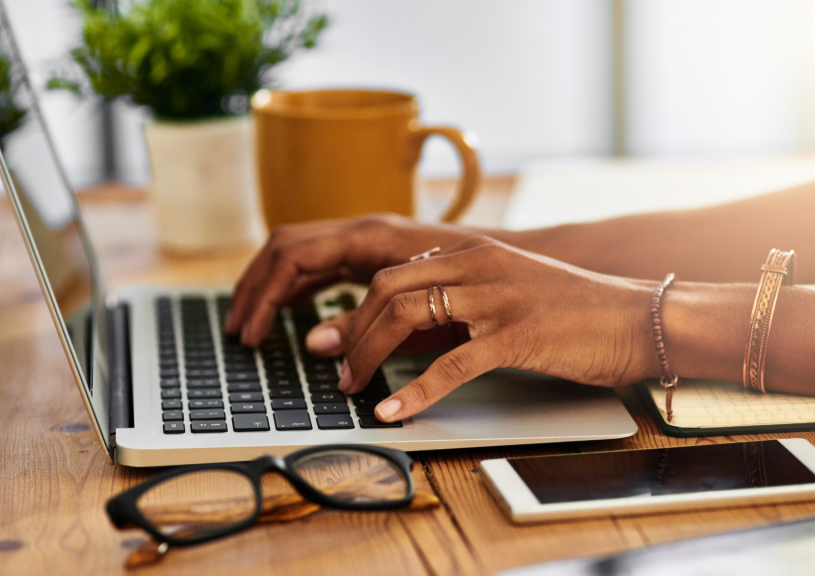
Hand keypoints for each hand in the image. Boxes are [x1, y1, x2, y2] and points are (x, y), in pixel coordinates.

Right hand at [224, 214, 482, 344]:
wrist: (516, 262)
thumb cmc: (478, 281)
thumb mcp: (422, 311)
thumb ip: (367, 324)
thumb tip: (314, 343)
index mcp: (370, 236)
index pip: (293, 255)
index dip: (264, 295)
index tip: (250, 332)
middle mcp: (363, 230)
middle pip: (286, 248)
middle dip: (255, 287)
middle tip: (238, 330)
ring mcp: (368, 239)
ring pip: (300, 252)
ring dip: (271, 286)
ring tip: (252, 325)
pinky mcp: (375, 254)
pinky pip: (322, 263)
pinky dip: (297, 286)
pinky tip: (289, 312)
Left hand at [307, 236, 660, 421]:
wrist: (639, 317)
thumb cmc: (579, 311)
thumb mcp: (514, 290)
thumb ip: (468, 297)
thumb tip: (423, 323)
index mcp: (475, 254)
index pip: (394, 272)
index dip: (356, 307)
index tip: (333, 335)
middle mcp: (479, 267)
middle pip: (388, 289)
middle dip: (351, 330)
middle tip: (333, 365)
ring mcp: (496, 299)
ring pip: (408, 317)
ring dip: (369, 355)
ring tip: (352, 386)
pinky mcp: (515, 336)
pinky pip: (450, 366)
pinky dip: (413, 392)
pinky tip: (393, 412)